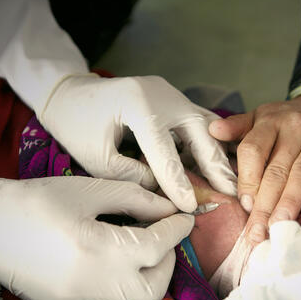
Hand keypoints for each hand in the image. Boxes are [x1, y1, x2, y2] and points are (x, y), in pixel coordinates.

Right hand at [0, 175, 193, 299]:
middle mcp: (95, 286)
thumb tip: (168, 210)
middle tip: (162, 241)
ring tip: (144, 262)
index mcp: (100, 248)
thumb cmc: (36, 202)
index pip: (159, 245)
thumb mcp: (89, 190)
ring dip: (151, 285)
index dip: (177, 229)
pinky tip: (121, 288)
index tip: (184, 219)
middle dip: (168, 261)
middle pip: (156, 286)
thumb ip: (135, 200)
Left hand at [39, 74, 236, 212]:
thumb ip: (131, 175)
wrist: (68, 94)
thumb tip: (163, 192)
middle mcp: (161, 93)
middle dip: (215, 165)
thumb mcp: (96, 158)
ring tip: (231, 183)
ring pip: (204, 125)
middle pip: (198, 131)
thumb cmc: (76, 126)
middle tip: (232, 193)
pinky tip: (218, 166)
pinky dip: (209, 143)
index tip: (190, 207)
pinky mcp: (172, 99)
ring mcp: (170, 93)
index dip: (178, 181)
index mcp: (138, 103)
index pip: (164, 149)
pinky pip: (197, 122)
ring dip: (217, 154)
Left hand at [209, 93, 300, 244]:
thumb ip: (239, 127)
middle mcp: (296, 125)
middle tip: (258, 233)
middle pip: (277, 169)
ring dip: (294, 199)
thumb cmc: (290, 121)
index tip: (246, 208)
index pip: (254, 152)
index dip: (249, 180)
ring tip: (283, 225)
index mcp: (270, 121)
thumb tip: (213, 131)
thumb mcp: (261, 118)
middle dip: (266, 204)